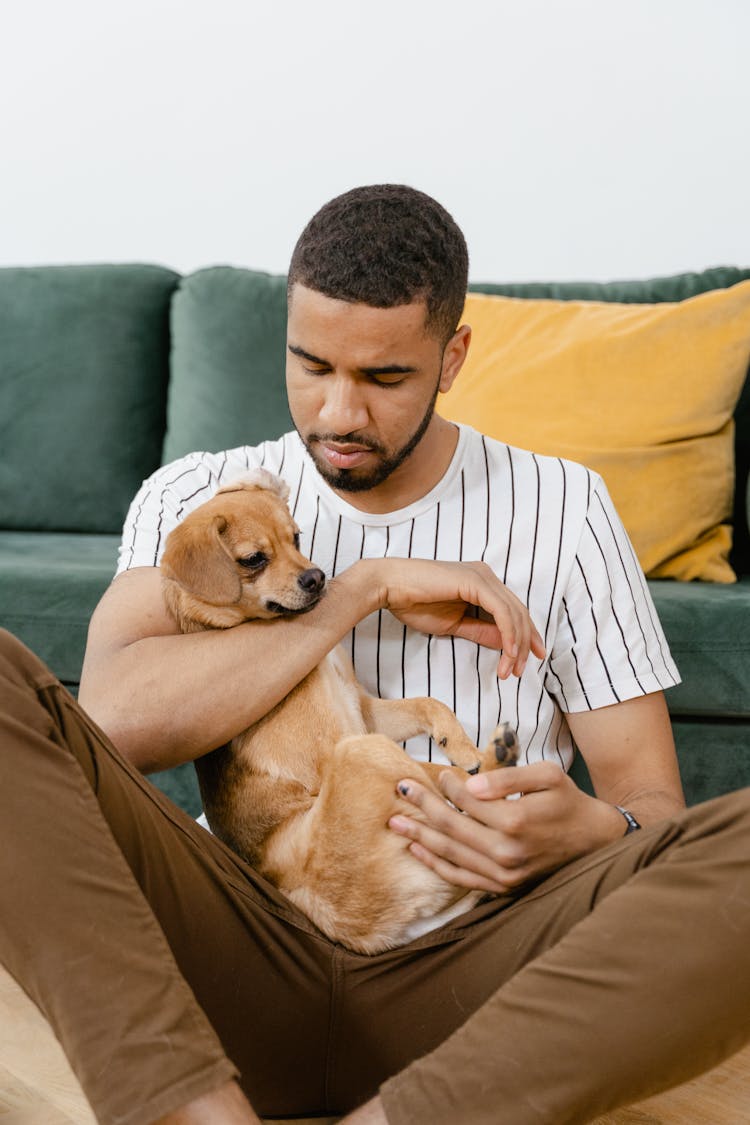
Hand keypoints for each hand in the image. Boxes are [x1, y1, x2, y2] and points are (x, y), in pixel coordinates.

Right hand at [369, 557, 544, 678]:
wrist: (389, 587)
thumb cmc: (414, 603)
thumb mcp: (455, 624)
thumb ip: (481, 631)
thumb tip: (506, 645)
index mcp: (482, 583)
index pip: (513, 610)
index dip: (525, 635)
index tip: (529, 658)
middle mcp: (486, 576)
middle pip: (519, 612)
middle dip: (524, 644)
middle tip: (520, 670)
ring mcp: (482, 576)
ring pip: (514, 613)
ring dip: (515, 644)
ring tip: (510, 669)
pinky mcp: (476, 581)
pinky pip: (502, 611)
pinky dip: (508, 634)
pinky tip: (507, 652)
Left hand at [389, 762, 624, 892]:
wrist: (595, 841)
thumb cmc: (569, 802)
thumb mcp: (547, 775)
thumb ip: (508, 777)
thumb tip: (470, 785)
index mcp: (515, 821)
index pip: (466, 800)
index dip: (448, 785)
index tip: (440, 773)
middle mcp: (505, 852)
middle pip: (450, 826)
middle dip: (422, 806)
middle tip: (400, 789)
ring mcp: (503, 874)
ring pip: (449, 853)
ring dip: (419, 836)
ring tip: (394, 822)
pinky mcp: (503, 887)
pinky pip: (461, 877)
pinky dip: (436, 864)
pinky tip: (417, 850)